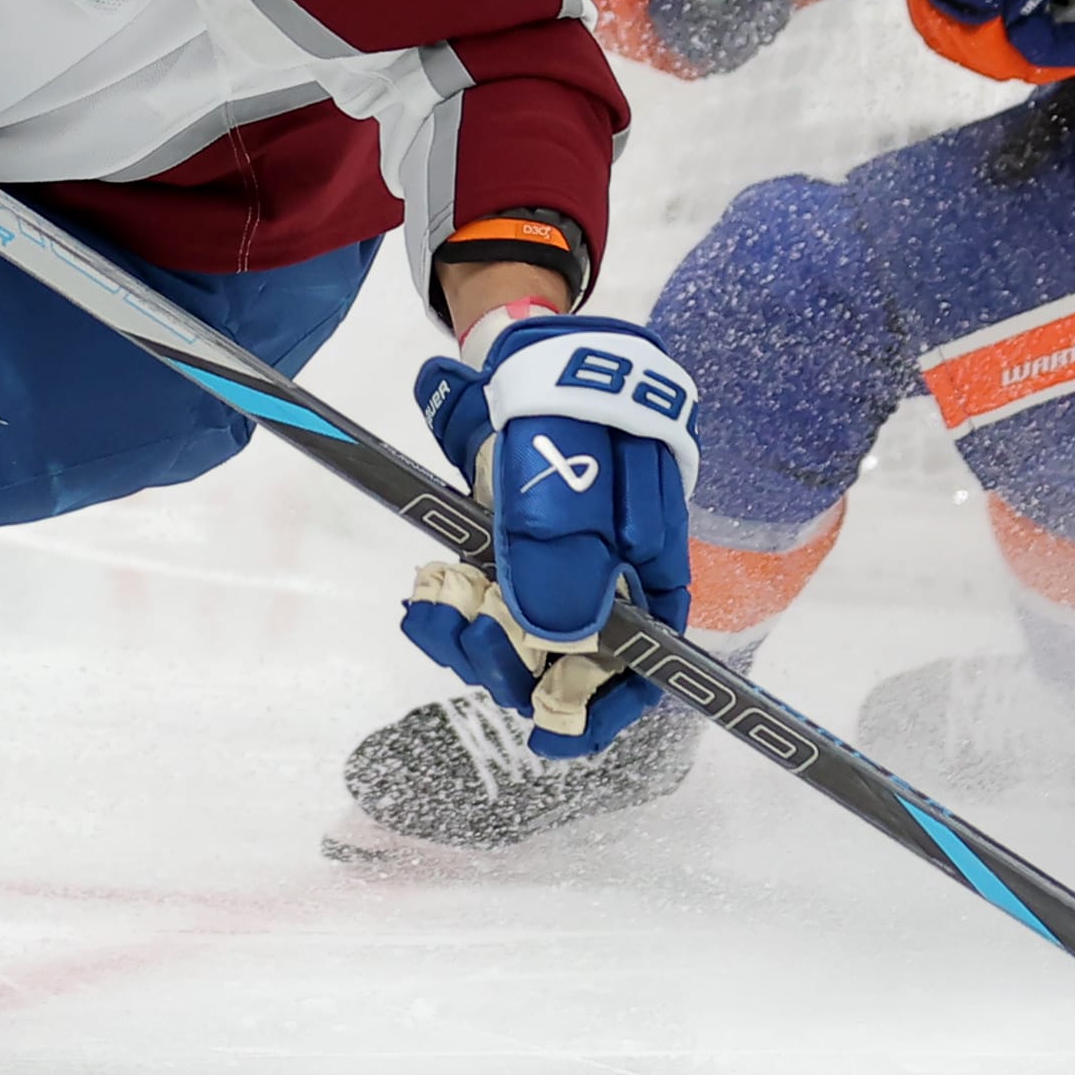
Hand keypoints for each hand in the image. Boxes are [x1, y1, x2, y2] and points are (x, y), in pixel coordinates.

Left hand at [397, 312, 697, 755]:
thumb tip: (558, 640)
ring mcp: (548, 565)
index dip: (604, 708)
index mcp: (646, 566)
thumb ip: (568, 546)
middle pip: (566, 662)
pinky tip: (428, 587)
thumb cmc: (569, 401)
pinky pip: (473, 607)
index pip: (645, 662)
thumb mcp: (571, 467)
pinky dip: (445, 607)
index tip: (552, 734)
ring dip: (468, 638)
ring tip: (438, 601)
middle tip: (469, 635)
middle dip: (512, 666)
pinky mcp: (499, 553)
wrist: (523, 341)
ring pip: (511, 640)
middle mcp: (602, 577)